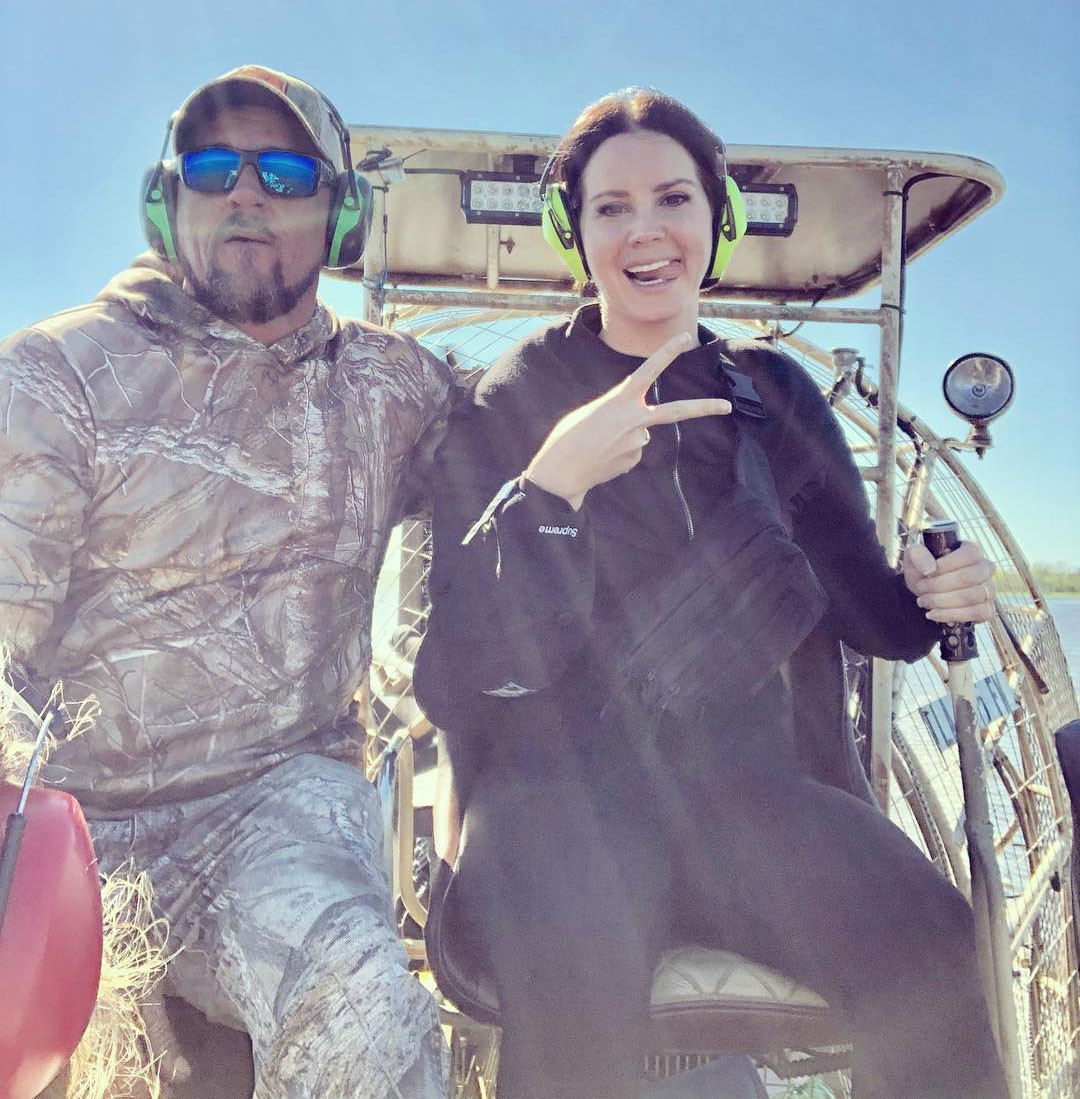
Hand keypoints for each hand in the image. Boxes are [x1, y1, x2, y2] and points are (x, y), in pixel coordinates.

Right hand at [525, 332, 731, 508]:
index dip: (667, 352)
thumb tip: (643, 434)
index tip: (685, 338)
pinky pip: (632, 451)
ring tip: (600, 446)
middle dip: (703, 408)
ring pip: (640, 434)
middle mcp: (634, 419)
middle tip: (727, 406)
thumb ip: (619, 413)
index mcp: (619, 400)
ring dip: (624, 438)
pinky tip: (604, 458)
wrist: (561, 473)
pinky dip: (620, 453)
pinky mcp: (635, 459)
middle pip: (676, 411)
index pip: (648, 370)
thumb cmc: (568, 438)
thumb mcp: (590, 412)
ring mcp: (638, 442)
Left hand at [903, 539, 996, 623]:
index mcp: (972, 550)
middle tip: (921, 588)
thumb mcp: (914, 557)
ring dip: (942, 601)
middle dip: (939, 586)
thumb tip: (930, 569)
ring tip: (924, 601)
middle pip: (968, 577)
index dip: (946, 565)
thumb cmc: (923, 570)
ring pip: (972, 597)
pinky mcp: (987, 609)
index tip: (927, 573)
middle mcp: (985, 568)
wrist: (923, 591)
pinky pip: (978, 613)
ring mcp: (989, 590)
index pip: (969, 554)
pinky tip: (934, 614)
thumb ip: (918, 555)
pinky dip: (952, 615)